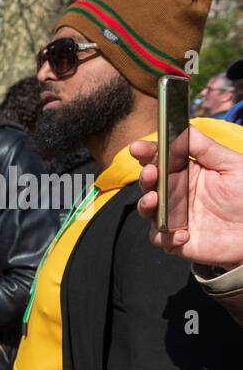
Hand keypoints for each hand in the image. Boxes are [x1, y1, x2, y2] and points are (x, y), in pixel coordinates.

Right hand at [130, 134, 242, 268]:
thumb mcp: (232, 165)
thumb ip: (206, 148)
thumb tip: (183, 128)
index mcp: (187, 173)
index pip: (161, 160)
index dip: (147, 153)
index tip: (137, 148)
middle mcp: (176, 194)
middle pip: (150, 184)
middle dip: (145, 177)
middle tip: (150, 172)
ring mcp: (174, 217)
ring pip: (148, 211)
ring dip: (146, 205)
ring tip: (154, 200)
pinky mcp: (177, 241)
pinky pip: (160, 240)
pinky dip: (166, 238)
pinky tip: (183, 234)